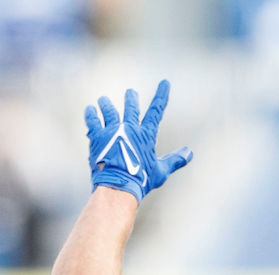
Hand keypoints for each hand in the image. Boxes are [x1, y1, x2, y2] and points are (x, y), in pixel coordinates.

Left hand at [85, 80, 192, 203]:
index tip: (165, 83)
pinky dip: (91, 115)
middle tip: (130, 93)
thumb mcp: (160, 172)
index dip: (161, 96)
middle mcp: (129, 128)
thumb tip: (189, 154)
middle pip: (130, 109)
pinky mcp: (97, 137)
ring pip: (109, 112)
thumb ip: (175, 160)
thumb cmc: (140, 181)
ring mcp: (112, 131)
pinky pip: (93, 121)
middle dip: (131, 99)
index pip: (156, 111)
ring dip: (107, 105)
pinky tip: (89, 109)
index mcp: (145, 135)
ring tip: (103, 100)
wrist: (118, 186)